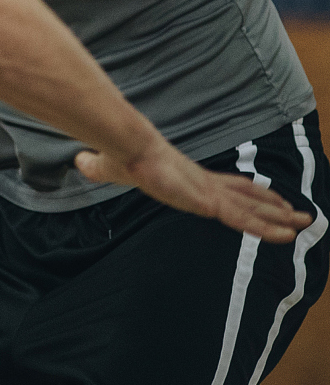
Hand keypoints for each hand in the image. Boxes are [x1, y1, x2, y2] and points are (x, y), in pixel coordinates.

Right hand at [77, 144, 314, 243]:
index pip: (224, 186)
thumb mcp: (107, 166)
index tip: (266, 197)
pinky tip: (286, 235)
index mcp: (188, 177)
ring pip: (252, 208)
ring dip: (280, 217)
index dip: (247, 193)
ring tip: (307, 223)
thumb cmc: (120, 155)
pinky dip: (266, 227)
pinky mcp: (207, 201)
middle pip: (246, 197)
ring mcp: (208, 192)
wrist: (127, 148)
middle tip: (300, 214)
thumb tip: (78, 160)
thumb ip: (98, 167)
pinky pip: (242, 219)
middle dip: (273, 206)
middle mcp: (204, 184)